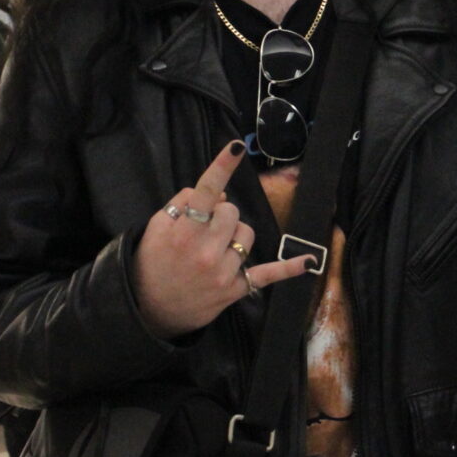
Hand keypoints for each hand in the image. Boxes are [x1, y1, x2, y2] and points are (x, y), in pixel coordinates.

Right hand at [133, 140, 310, 338]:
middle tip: (204, 228)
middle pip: (231, 212)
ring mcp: (223, 271)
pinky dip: (288, 269)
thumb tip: (219, 194)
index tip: (236, 146)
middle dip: (221, 214)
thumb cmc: (152, 262)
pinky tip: (308, 262)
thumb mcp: (157, 227)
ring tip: (216, 247)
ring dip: (235, 234)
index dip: (221, 167)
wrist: (148, 309)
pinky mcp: (235, 289)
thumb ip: (184, 203)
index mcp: (183, 232)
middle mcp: (205, 251)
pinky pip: (267, 275)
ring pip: (247, 234)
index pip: (205, 192)